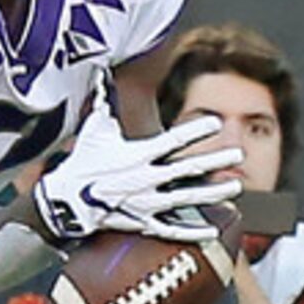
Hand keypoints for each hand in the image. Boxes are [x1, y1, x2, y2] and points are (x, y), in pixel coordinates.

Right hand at [33, 102, 240, 247]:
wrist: (65, 201)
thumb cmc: (81, 162)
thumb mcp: (95, 128)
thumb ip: (104, 100)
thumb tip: (101, 71)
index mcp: (137, 154)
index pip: (173, 140)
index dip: (196, 130)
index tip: (216, 123)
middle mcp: (146, 178)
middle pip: (187, 169)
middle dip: (215, 161)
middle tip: (237, 154)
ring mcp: (145, 203)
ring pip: (186, 199)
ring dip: (213, 193)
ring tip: (235, 187)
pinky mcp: (141, 222)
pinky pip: (170, 229)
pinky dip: (192, 232)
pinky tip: (212, 230)